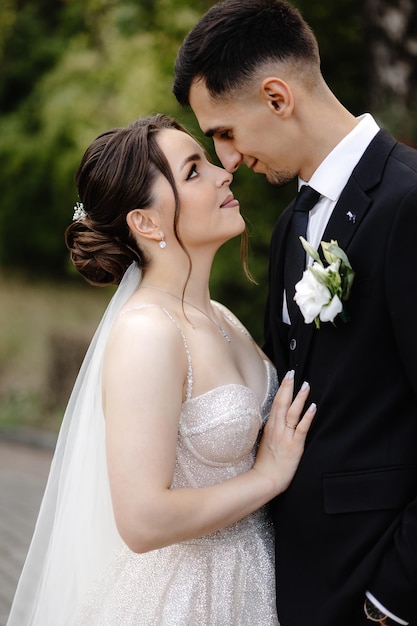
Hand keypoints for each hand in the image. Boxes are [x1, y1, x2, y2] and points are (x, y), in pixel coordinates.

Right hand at [254, 370, 315, 494]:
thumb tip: (276, 418)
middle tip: (293, 373)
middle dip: (288, 387)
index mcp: (270, 427)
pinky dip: (307, 417)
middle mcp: (276, 429)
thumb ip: (271, 429)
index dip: (282, 389)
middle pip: (282, 403)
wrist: (265, 479)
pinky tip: (313, 407)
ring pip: (292, 413)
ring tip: (306, 385)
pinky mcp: (294, 446)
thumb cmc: (266, 463)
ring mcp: (285, 437)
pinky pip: (301, 429)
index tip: (287, 376)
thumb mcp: (265, 441)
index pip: (276, 403)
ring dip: (299, 398)